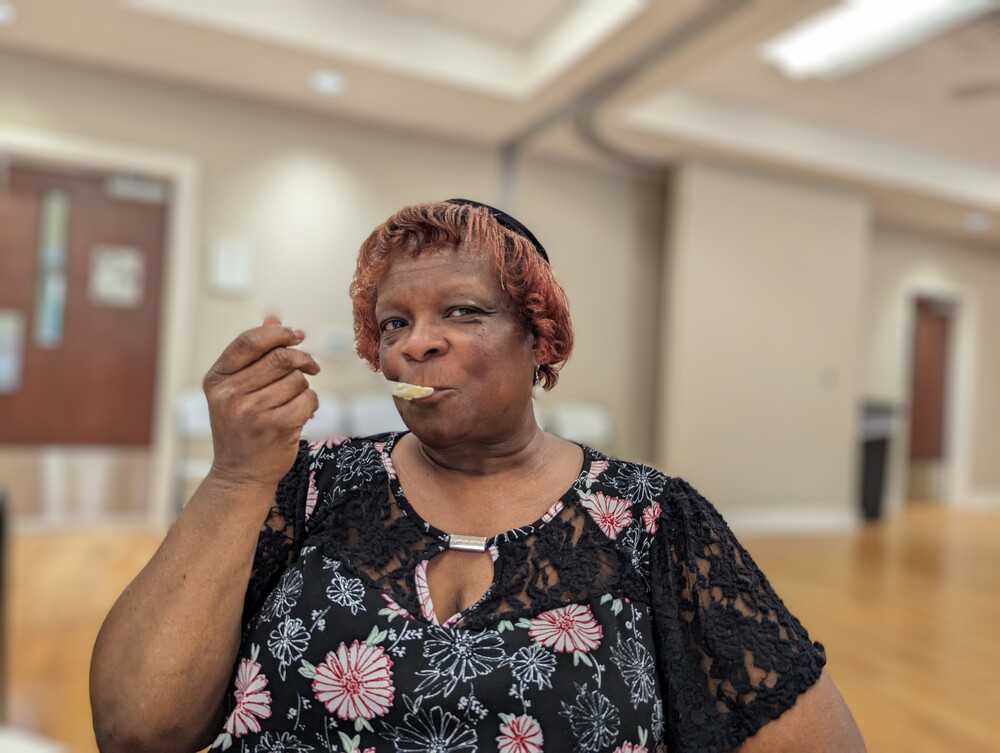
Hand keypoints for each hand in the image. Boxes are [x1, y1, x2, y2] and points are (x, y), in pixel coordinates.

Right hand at [203, 316, 320, 488]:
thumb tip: (273, 317)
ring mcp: (252, 413)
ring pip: (297, 380)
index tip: (296, 334)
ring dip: (303, 387)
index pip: (249, 341)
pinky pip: (308, 399)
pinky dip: (311, 404)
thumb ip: (254, 354)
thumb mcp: (237, 389)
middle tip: (310, 367)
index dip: (277, 333)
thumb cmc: (242, 427)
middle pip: (280, 358)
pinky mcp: (277, 428)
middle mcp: (230, 395)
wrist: (240, 474)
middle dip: (301, 359)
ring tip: (292, 402)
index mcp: (217, 380)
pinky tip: (301, 414)